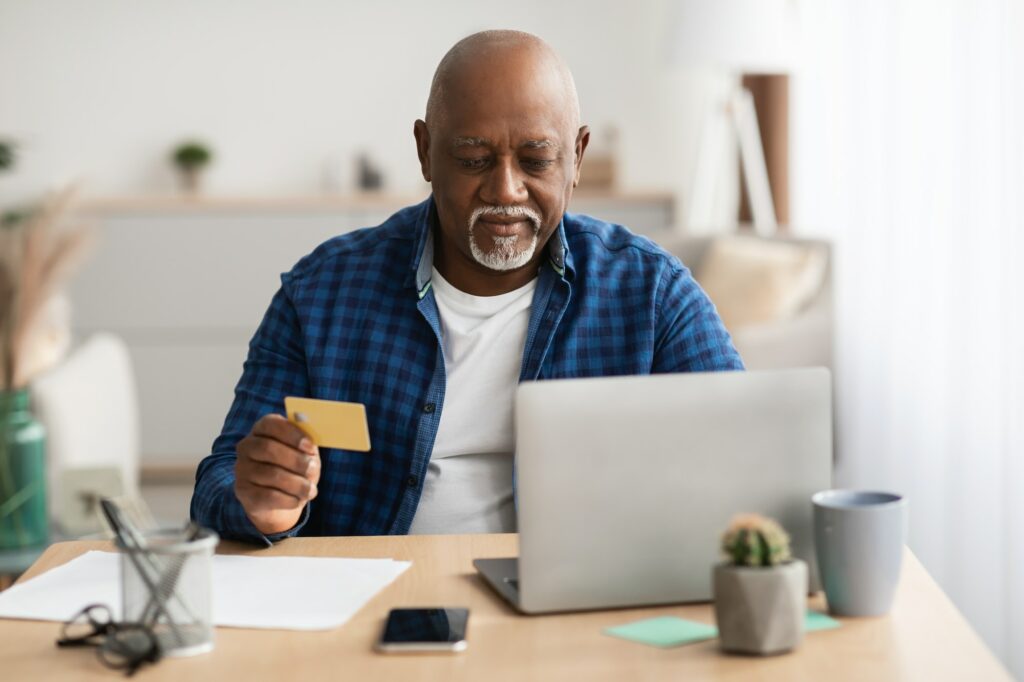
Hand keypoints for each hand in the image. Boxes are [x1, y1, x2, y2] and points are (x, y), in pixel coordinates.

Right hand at [234, 413, 319, 534]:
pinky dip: (288, 499)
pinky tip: (298, 500)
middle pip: (268, 448)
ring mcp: (242, 469)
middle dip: (295, 460)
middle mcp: (246, 446)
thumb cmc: (294, 469)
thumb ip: (307, 447)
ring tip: (311, 490)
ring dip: (297, 483)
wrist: (278, 501)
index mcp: (262, 429)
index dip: (292, 434)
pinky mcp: (243, 491)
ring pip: (271, 474)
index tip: (311, 446)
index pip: (271, 424)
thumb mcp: (304, 454)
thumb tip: (311, 447)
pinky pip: (268, 495)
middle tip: (312, 469)